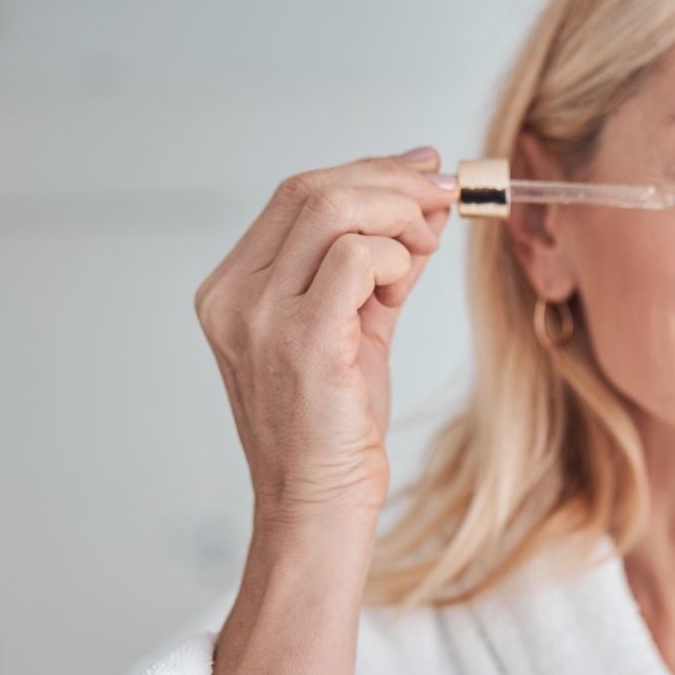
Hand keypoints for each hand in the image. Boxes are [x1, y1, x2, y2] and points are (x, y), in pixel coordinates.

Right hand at [194, 147, 455, 528]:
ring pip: (332, 209)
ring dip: (398, 213)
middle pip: (310, 189)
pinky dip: (395, 258)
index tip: (422, 169)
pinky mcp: (301, 338)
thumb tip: (423, 208)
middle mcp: (233, 296)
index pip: (295, 195)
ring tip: (429, 242)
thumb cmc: (335, 428)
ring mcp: (259, 316)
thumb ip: (379, 268)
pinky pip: (356, 257)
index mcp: (231, 289)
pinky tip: (404, 288)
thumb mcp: (356, 330)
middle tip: (444, 192)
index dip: (366, 171)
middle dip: (390, 180)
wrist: (318, 505)